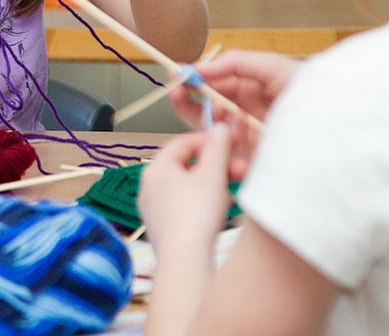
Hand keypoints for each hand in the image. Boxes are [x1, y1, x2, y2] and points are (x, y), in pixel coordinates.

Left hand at [139, 127, 234, 263]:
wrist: (185, 260)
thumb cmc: (196, 215)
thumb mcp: (213, 175)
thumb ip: (218, 148)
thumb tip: (220, 128)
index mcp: (157, 167)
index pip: (182, 143)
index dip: (208, 140)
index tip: (228, 143)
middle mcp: (149, 186)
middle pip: (186, 165)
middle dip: (216, 166)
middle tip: (240, 169)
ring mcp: (153, 208)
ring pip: (186, 186)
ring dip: (212, 184)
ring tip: (232, 191)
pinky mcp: (161, 228)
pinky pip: (183, 206)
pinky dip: (201, 202)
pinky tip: (218, 212)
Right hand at [170, 50, 298, 179]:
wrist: (337, 130)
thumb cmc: (311, 93)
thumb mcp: (273, 67)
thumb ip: (235, 62)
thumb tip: (201, 68)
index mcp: (249, 88)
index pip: (213, 82)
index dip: (193, 78)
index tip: (175, 74)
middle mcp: (244, 112)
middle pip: (204, 108)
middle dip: (189, 101)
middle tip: (176, 93)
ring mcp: (245, 137)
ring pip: (211, 132)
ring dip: (208, 125)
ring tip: (216, 119)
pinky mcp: (250, 161)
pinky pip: (225, 156)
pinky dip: (224, 150)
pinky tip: (238, 141)